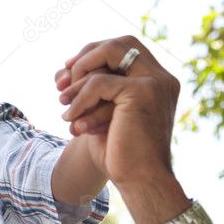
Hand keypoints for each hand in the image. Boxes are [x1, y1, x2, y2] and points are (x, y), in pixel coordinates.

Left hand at [54, 36, 180, 189]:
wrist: (140, 181)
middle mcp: (161, 77)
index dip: (93, 54)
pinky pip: (99, 82)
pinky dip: (80, 100)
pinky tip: (73, 121)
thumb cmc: (121, 154)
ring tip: (64, 108)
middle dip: (86, 57)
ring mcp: (155, 82)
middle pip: (120, 42)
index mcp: (157, 82)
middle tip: (62, 82)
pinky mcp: (143, 91)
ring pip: (108, 56)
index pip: (125, 48)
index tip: (67, 73)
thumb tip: (62, 71)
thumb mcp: (102, 115)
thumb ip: (92, 91)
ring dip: (78, 81)